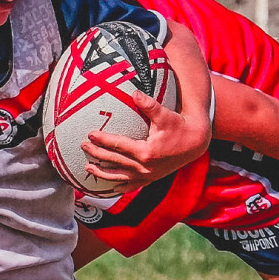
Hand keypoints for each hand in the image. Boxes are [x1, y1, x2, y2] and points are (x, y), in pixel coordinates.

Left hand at [82, 89, 210, 189]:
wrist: (195, 142)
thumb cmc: (179, 126)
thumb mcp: (165, 115)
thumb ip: (149, 105)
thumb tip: (134, 93)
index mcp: (146, 152)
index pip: (118, 146)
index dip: (102, 139)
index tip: (90, 133)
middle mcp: (145, 167)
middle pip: (114, 161)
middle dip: (96, 153)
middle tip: (83, 146)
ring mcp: (147, 175)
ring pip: (119, 177)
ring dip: (102, 173)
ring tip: (87, 168)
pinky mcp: (151, 179)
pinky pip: (131, 186)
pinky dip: (118, 187)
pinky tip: (108, 187)